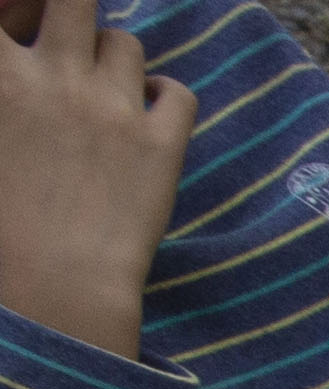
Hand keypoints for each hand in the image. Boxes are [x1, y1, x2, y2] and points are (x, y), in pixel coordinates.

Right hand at [0, 0, 191, 361]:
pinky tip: (148, 120)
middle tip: (65, 45)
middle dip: (67, 14)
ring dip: (113, 59)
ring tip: (102, 93)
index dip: (17, 14)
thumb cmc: (4, 227)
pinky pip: (177, 91)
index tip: (22, 38)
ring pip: (124, 40)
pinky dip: (164, 97)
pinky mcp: (163, 143)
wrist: (56, 287)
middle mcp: (56, 78)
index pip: (7, 7)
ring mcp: (113, 107)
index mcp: (0, 77)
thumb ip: (9, 92)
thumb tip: (20, 74)